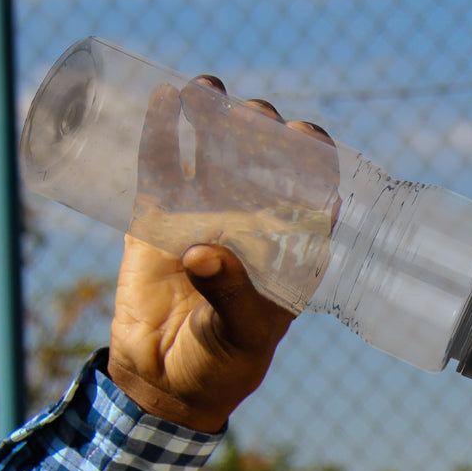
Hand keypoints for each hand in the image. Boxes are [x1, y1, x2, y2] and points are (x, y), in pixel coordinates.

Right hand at [108, 78, 337, 432]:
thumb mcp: (238, 334)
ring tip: (209, 90)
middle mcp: (251, 223)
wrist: (164, 380)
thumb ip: (228, 295)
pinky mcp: (158, 216)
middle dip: (262, 130)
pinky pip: (161, 164)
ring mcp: (204, 214)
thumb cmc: (222, 362)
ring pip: (214, 151)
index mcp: (288, 249)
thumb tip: (203, 250)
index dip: (313, 159)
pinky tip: (165, 96)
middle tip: (252, 118)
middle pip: (264, 160)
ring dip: (215, 116)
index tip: (304, 139)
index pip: (312, 190)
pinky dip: (162, 128)